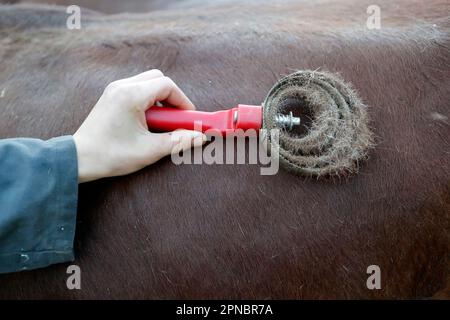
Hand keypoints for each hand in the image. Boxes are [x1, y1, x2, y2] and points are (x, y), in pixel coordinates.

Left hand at [73, 70, 205, 182]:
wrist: (79, 159)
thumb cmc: (111, 155)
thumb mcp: (150, 150)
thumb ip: (179, 141)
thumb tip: (201, 136)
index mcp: (131, 96)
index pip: (167, 86)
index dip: (183, 101)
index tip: (189, 119)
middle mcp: (122, 86)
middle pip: (158, 79)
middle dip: (173, 98)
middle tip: (176, 119)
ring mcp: (114, 89)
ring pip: (147, 82)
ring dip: (160, 99)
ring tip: (161, 123)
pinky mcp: (111, 96)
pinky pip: (136, 89)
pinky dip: (148, 101)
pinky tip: (146, 122)